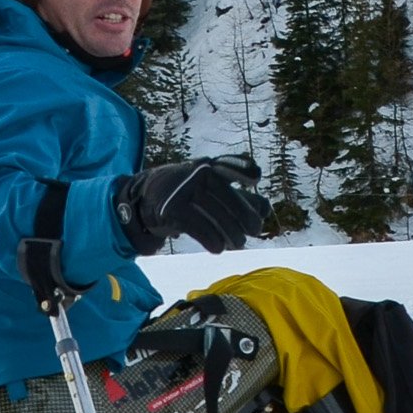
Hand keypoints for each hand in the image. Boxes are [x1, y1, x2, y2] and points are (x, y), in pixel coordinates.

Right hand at [115, 155, 267, 254]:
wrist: (146, 198)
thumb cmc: (188, 194)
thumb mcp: (212, 191)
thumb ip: (240, 198)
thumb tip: (266, 209)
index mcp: (209, 166)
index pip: (229, 164)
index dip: (243, 170)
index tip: (255, 179)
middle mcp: (197, 174)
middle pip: (228, 196)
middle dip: (245, 216)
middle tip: (254, 231)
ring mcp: (183, 190)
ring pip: (216, 215)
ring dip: (231, 233)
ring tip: (237, 244)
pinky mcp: (173, 209)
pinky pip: (199, 227)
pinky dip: (212, 240)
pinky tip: (218, 248)